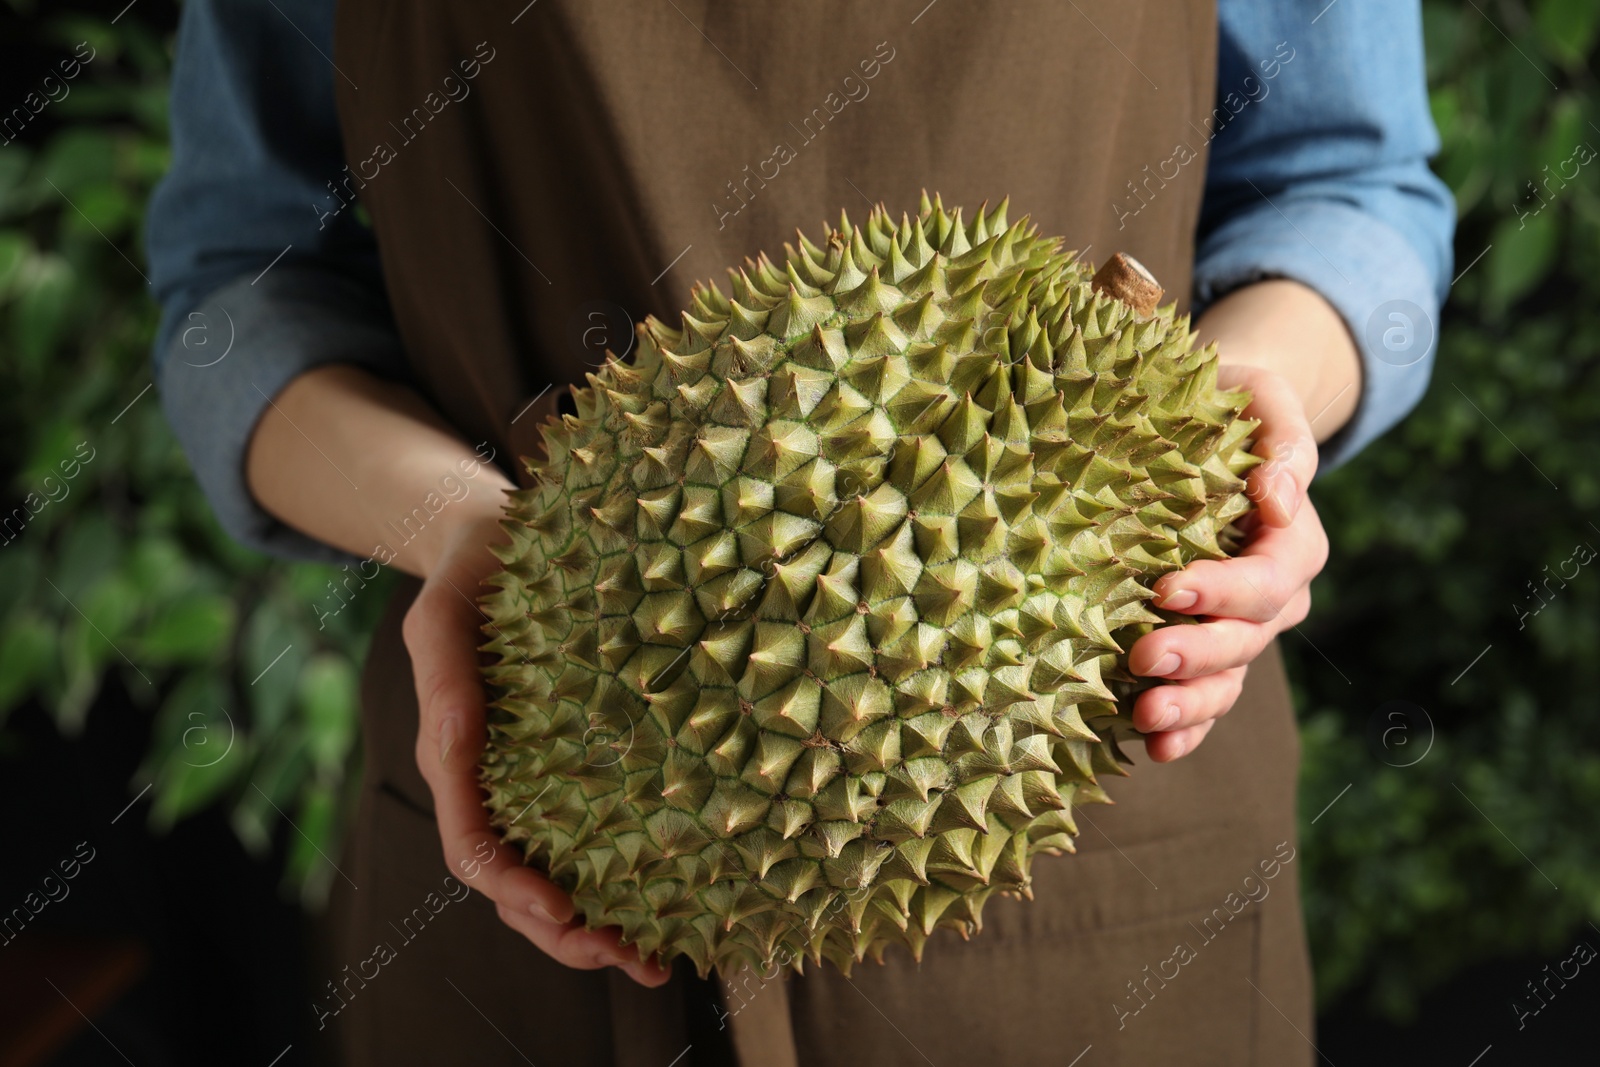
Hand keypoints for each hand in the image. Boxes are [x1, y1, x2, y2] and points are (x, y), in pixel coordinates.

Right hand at [404, 505, 671, 987]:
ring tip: (658, 959)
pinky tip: (672, 897)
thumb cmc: (470, 575)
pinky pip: (592, 836)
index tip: (564, 908)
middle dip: (568, 935)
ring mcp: (533, 783)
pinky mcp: (572, 766)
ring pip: (556, 876)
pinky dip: (622, 877)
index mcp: (455, 762)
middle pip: (517, 888)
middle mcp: (494, 787)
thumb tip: (456, 741)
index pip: (475, 850)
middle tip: (635, 961)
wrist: (496, 546)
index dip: (515, 889)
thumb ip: (441, 677)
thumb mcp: (441, 615)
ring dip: (599, 926)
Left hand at [1127, 363, 1328, 761]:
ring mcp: (1244, 630)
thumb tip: (1278, 490)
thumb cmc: (1233, 404)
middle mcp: (1276, 596)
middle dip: (1197, 654)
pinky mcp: (1209, 649)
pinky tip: (1153, 748)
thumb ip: (1283, 439)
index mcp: (1292, 541)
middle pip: (1246, 638)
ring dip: (1190, 705)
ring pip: (1228, 680)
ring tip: (1145, 718)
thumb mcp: (1263, 398)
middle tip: (1142, 657)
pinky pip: (1207, 699)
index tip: (1167, 589)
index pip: (1266, 577)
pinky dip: (1186, 727)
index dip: (1223, 590)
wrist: (1217, 429)